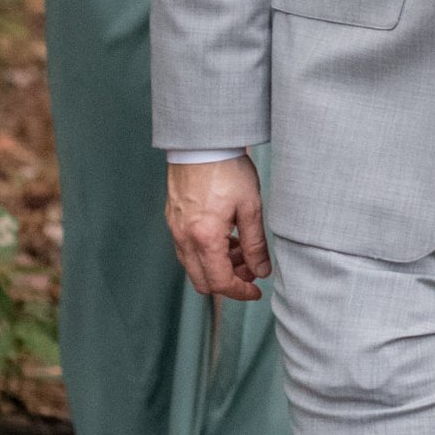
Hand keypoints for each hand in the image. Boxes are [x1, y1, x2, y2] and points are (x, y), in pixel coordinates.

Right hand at [168, 154, 270, 300]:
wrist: (202, 142)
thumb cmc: (227, 170)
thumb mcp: (251, 207)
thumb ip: (255, 244)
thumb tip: (261, 271)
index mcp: (204, 238)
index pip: (220, 282)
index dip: (240, 292)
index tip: (256, 291)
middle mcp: (184, 238)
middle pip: (202, 281)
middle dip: (229, 282)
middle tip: (251, 270)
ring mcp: (175, 229)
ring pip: (194, 265)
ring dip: (218, 266)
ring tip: (242, 249)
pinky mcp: (173, 219)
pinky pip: (187, 249)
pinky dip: (207, 252)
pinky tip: (226, 237)